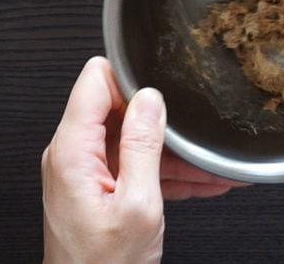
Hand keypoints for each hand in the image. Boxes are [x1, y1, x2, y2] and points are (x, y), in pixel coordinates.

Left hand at [42, 56, 245, 263]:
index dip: (131, 80)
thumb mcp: (137, 204)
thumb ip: (143, 145)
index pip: (95, 80)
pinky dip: (164, 173)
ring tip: (212, 166)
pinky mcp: (96, 187)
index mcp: (73, 151)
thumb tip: (150, 98)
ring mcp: (83, 171)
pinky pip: (132, 165)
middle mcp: (71, 155)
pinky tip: (201, 182)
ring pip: (132, 140)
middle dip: (159, 119)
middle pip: (117, 108)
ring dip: (171, 153)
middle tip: (192, 136)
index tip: (161, 91)